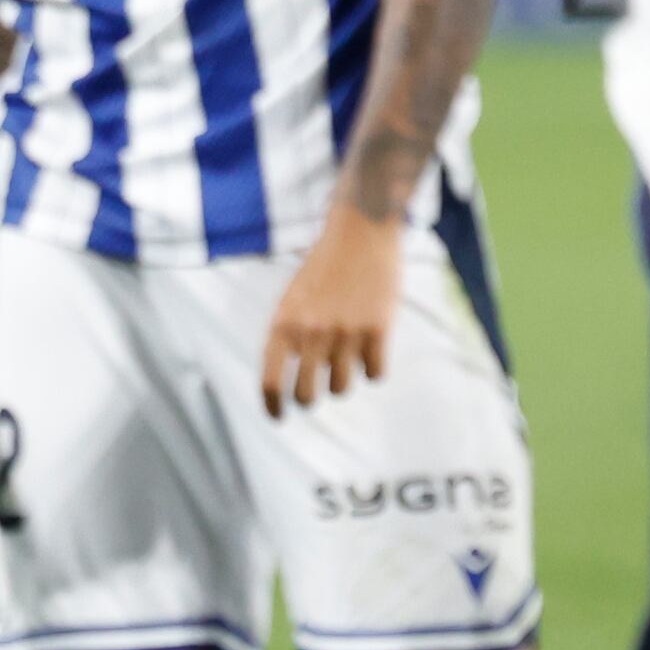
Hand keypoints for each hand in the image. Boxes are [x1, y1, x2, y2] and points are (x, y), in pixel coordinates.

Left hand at [259, 211, 402, 415]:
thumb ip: (291, 335)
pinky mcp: (378, 330)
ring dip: (343, 379)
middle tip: (315, 392)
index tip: (278, 418)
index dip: (273, 406)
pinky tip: (371, 349)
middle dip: (310, 398)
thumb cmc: (324, 264)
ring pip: (342, 387)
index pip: (272, 380)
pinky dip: (373, 368)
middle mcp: (312, 332)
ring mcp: (346, 333)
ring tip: (345, 355)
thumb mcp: (293, 297)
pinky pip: (375, 374)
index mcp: (284, 322)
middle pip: (307, 395)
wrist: (360, 231)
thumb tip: (293, 379)